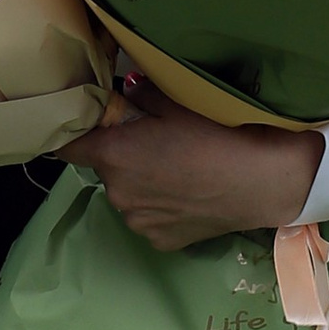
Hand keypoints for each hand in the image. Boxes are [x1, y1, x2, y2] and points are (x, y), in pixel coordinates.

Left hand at [63, 82, 322, 254]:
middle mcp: (116, 193)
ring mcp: (138, 222)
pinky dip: (162, 208)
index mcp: (113, 155)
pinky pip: (150, 219)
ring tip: (179, 172)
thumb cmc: (218, 135)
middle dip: (121, 157)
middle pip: (105, 170)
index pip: (67, 147)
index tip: (89, 127)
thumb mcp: (178, 104)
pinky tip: (190, 196)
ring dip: (141, 185)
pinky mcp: (160, 241)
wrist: (262, 181)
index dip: (75, 135)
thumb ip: (143, 94)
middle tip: (156, 145)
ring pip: (128, 196)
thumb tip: (128, 88)